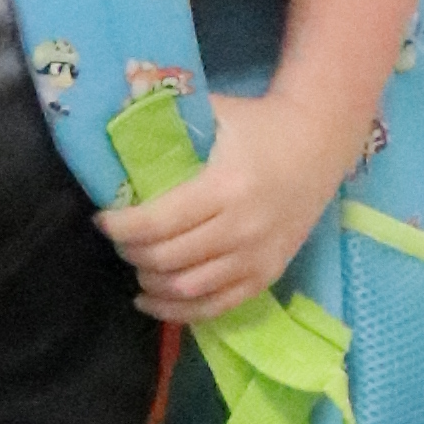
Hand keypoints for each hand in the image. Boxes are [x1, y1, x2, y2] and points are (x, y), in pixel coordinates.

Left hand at [96, 87, 354, 319]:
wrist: (321, 141)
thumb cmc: (259, 124)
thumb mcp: (213, 112)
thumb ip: (166, 121)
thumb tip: (112, 127)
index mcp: (225, 187)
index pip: (159, 222)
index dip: (122, 227)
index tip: (102, 219)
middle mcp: (243, 228)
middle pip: (168, 259)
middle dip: (131, 252)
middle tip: (118, 239)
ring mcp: (258, 257)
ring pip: (189, 288)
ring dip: (150, 282)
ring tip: (135, 265)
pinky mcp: (268, 274)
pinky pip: (217, 306)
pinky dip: (180, 310)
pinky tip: (151, 300)